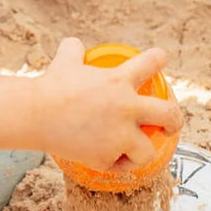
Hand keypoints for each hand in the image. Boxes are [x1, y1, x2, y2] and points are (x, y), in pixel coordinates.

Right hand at [30, 38, 182, 172]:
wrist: (35, 115)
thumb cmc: (50, 86)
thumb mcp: (64, 60)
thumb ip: (73, 50)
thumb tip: (74, 45)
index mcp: (119, 80)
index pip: (150, 63)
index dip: (159, 59)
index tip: (162, 59)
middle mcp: (126, 108)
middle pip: (168, 114)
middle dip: (175, 119)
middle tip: (171, 123)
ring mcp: (119, 136)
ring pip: (146, 150)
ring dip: (143, 151)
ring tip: (136, 152)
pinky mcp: (106, 157)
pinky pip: (116, 165)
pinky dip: (112, 163)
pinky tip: (107, 160)